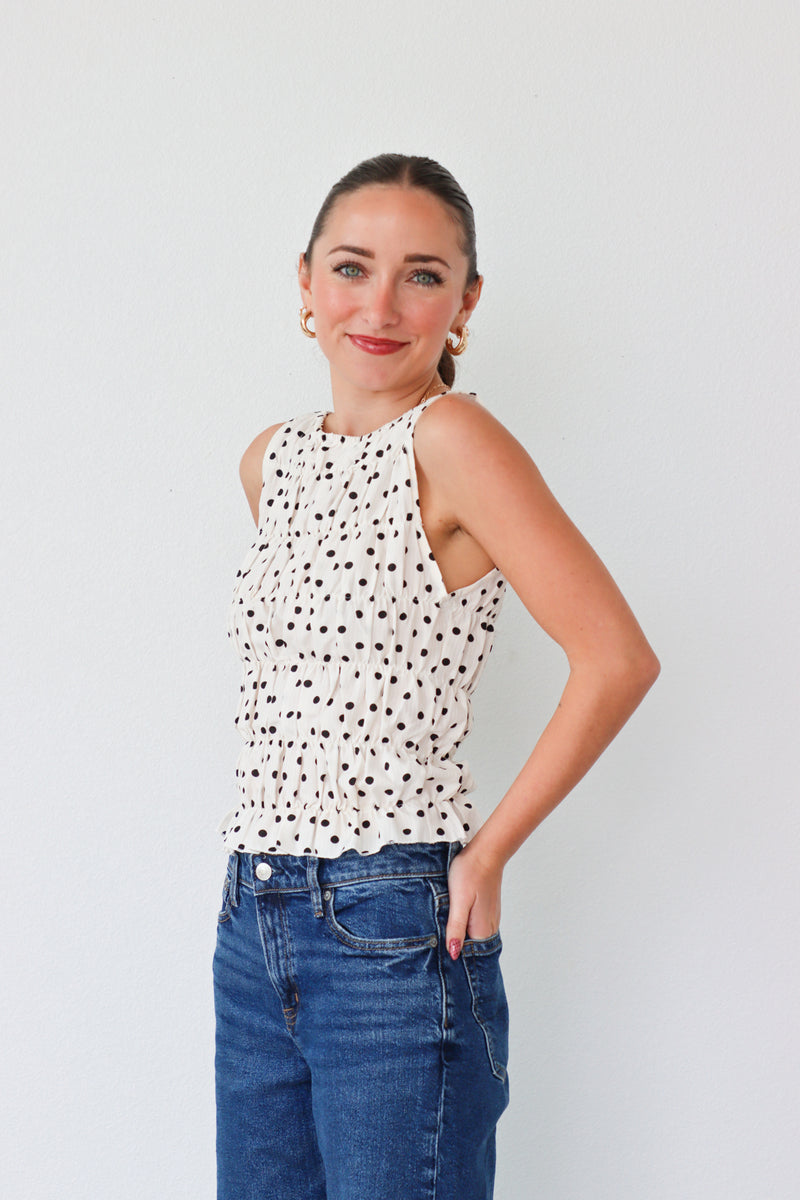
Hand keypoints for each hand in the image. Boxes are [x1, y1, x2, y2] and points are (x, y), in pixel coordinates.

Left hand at [445, 843, 503, 959]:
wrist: (486, 852)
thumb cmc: (471, 873)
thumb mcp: (459, 901)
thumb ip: (456, 928)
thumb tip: (454, 953)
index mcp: (482, 930)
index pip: (468, 955)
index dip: (453, 957)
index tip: (438, 956)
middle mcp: (489, 928)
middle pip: (471, 947)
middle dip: (455, 948)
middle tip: (436, 944)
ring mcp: (489, 918)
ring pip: (472, 936)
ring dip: (459, 936)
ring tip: (441, 931)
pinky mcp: (486, 909)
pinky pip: (474, 925)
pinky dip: (464, 926)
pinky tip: (452, 918)